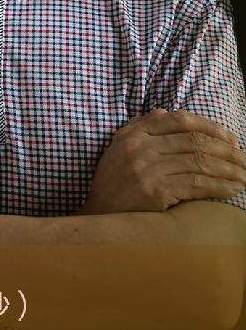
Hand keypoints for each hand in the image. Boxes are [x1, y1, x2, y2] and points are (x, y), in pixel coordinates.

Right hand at [79, 109, 245, 213]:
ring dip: (228, 169)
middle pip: (194, 141)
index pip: (179, 120)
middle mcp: (140, 147)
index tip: (231, 138)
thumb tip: (167, 111)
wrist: (98, 218)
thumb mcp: (119, 148)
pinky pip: (197, 184)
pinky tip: (233, 190)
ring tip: (245, 176)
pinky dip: (220, 186)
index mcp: (133, 133)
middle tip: (245, 159)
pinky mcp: (155, 192)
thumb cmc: (113, 184)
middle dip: (226, 150)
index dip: (210, 127)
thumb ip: (142, 127)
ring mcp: (147, 169)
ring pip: (199, 162)